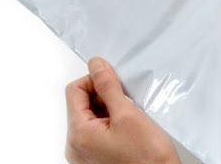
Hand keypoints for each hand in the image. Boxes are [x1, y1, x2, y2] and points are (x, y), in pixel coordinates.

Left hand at [65, 57, 180, 163]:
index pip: (74, 90)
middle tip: (126, 101)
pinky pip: (98, 130)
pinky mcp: (96, 158)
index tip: (114, 81)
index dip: (95, 80)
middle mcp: (76, 147)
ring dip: (110, 108)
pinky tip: (130, 127)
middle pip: (81, 103)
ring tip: (130, 117)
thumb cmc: (146, 158)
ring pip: (91, 116)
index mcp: (79, 134)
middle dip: (103, 95)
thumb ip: (108, 86)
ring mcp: (85, 155)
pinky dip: (112, 121)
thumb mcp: (128, 113)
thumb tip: (96, 65)